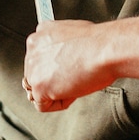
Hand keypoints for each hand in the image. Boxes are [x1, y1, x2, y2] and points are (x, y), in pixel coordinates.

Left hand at [22, 17, 138, 112]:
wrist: (106, 50)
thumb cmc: (98, 44)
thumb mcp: (72, 35)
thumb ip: (59, 47)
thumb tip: (61, 59)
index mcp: (40, 34)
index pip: (38, 58)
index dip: (56, 67)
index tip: (68, 67)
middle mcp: (32, 48)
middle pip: (35, 74)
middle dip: (54, 80)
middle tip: (74, 75)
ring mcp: (33, 68)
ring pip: (37, 90)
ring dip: (56, 91)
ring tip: (76, 80)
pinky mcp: (39, 86)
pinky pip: (43, 105)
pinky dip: (60, 103)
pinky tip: (73, 90)